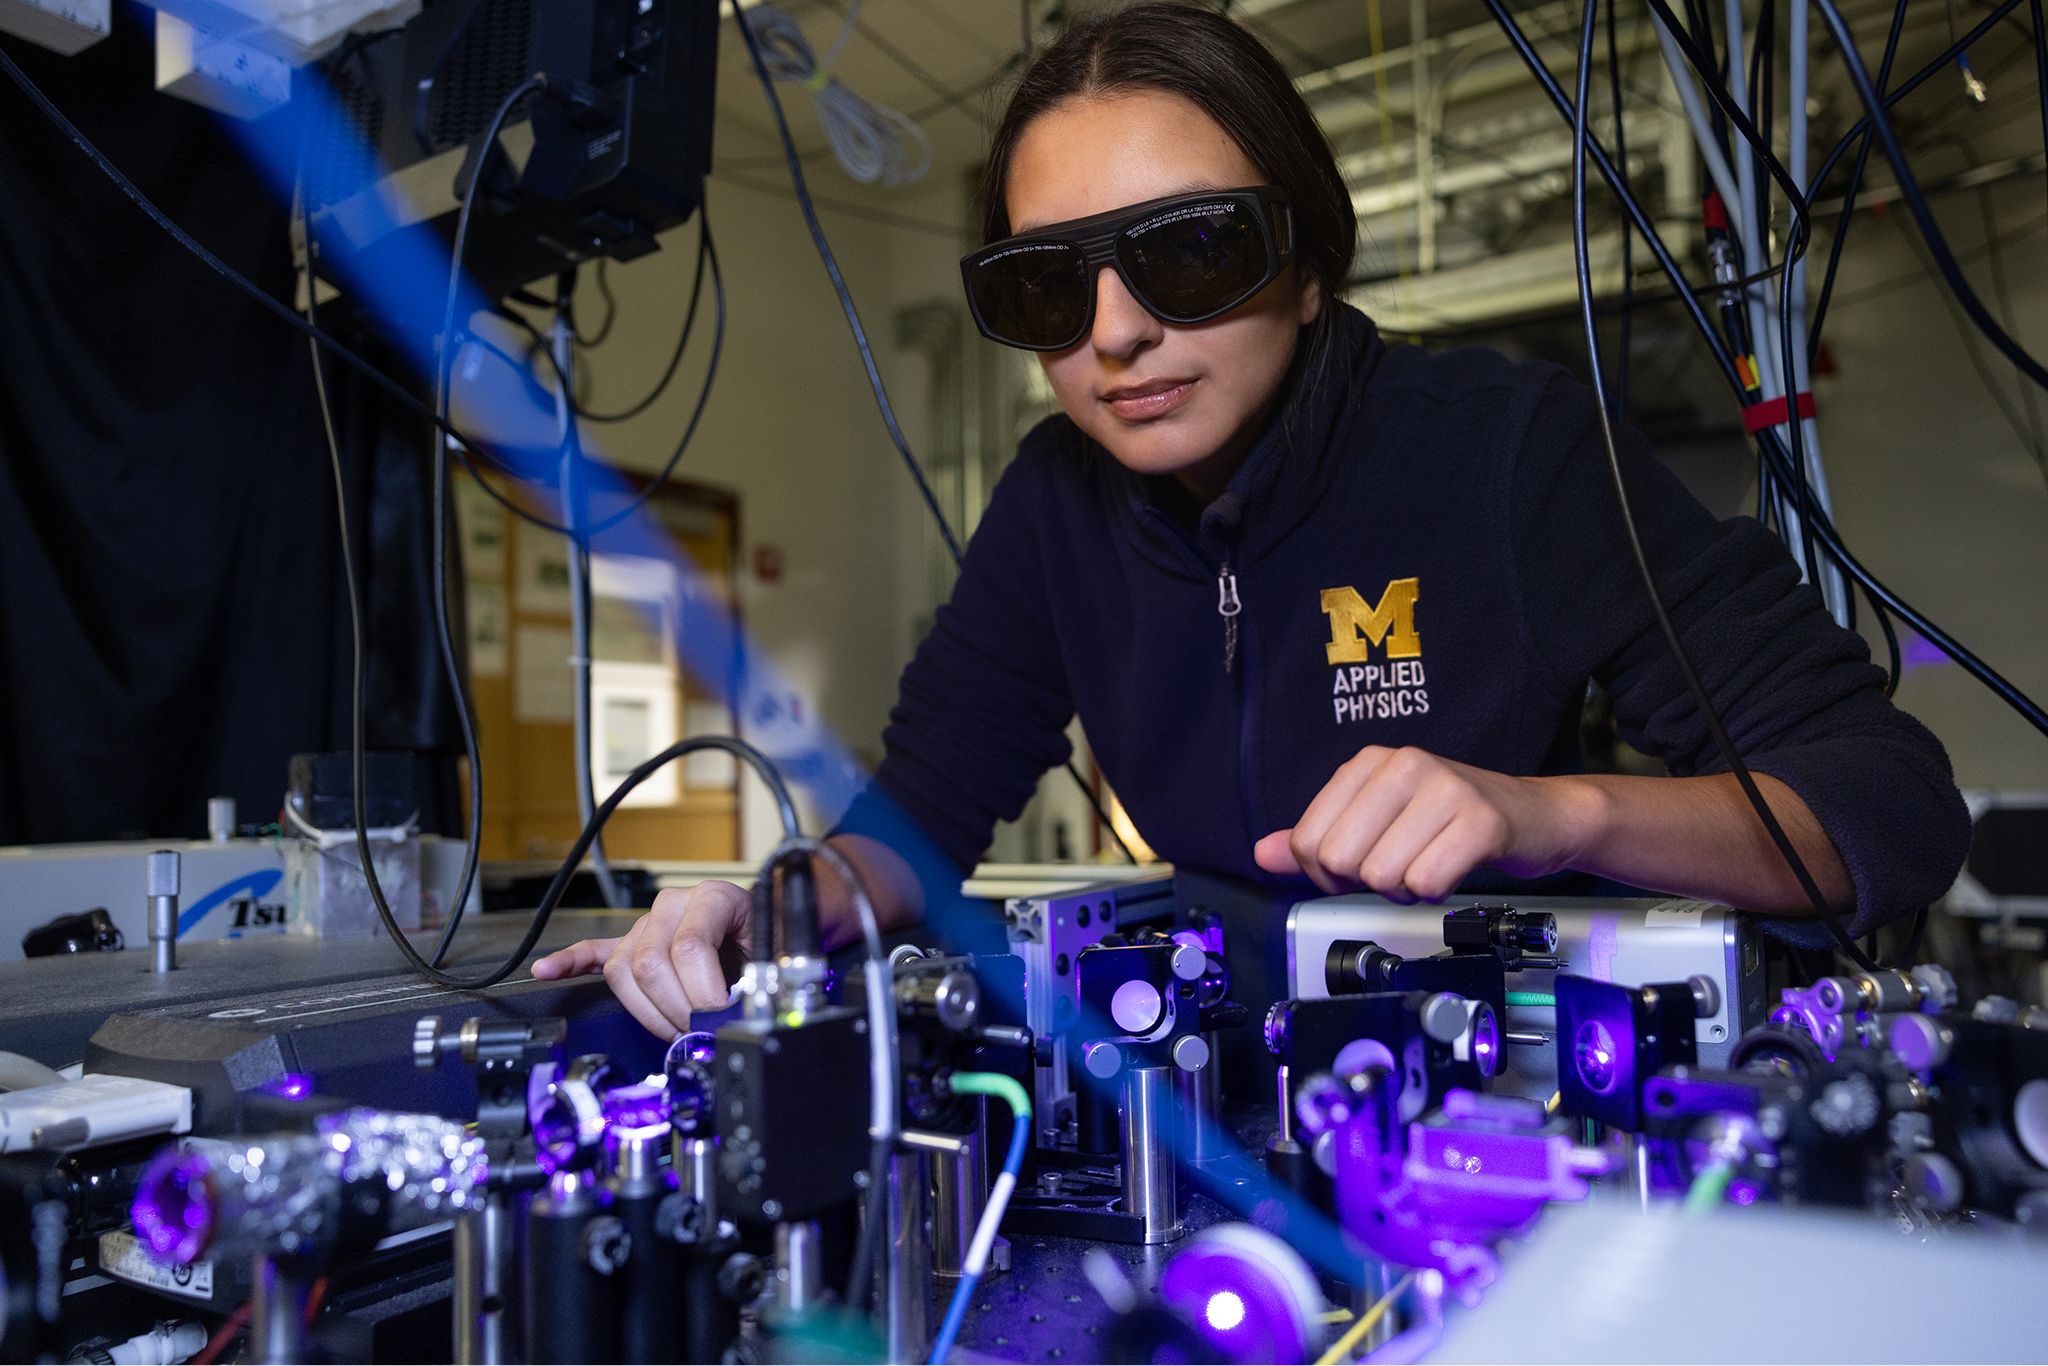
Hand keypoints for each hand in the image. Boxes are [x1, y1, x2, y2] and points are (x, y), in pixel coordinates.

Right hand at [531, 880, 752, 1038]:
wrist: (774, 920)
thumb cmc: (774, 937)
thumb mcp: (777, 952)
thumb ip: (758, 980)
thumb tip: (734, 1016)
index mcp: (712, 897)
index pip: (690, 949)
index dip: (702, 995)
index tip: (718, 1023)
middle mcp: (674, 905)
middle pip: (650, 964)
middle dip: (676, 1011)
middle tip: (701, 1033)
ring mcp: (649, 923)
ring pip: (624, 971)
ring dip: (648, 1012)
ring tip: (677, 1030)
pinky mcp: (633, 942)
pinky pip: (595, 951)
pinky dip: (570, 962)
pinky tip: (546, 970)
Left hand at [1253, 746, 1594, 902]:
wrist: (1537, 815)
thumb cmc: (1454, 820)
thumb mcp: (1377, 821)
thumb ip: (1317, 838)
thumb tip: (1264, 853)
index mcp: (1367, 764)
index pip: (1308, 841)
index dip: (1326, 875)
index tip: (1357, 868)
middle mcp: (1403, 765)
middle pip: (1340, 860)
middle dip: (1366, 883)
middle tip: (1399, 868)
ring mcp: (1444, 788)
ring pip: (1382, 874)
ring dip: (1405, 889)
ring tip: (1429, 864)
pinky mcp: (1480, 820)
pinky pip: (1427, 880)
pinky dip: (1436, 892)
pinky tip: (1452, 870)